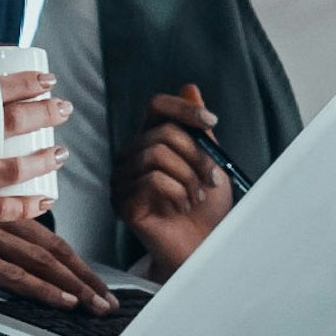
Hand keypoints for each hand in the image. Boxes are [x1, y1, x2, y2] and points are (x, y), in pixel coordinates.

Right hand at [0, 220, 116, 313]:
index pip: (46, 232)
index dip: (73, 257)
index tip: (94, 277)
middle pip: (52, 249)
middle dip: (84, 276)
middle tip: (108, 299)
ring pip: (40, 262)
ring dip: (74, 286)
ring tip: (97, 306)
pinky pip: (10, 274)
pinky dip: (41, 289)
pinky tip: (61, 301)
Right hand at [112, 84, 233, 277]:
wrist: (203, 248)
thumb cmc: (208, 208)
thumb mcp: (210, 161)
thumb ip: (198, 129)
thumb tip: (190, 87)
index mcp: (151, 140)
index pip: (157, 105)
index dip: (184, 108)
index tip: (212, 122)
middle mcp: (132, 155)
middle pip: (162, 132)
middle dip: (197, 154)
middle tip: (213, 179)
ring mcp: (123, 179)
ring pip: (156, 155)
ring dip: (188, 177)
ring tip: (197, 196)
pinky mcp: (122, 203)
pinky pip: (151, 180)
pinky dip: (177, 193)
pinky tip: (182, 207)